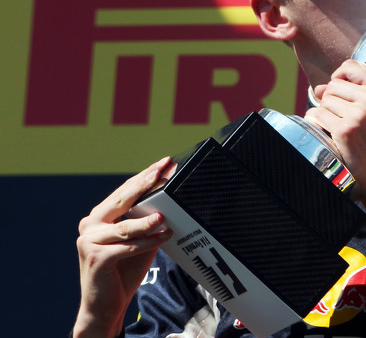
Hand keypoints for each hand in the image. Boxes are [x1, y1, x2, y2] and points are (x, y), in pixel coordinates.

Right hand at [73, 157, 174, 337]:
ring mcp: (89, 241)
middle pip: (121, 200)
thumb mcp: (139, 241)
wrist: (104, 306)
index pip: (124, 192)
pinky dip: (147, 242)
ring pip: (126, 226)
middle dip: (144, 184)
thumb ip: (148, 222)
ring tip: (165, 215)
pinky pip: (128, 247)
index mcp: (98, 217)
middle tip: (163, 171)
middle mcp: (90, 225)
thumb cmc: (122, 271)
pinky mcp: (97, 258)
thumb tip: (171, 202)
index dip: (143, 177)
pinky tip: (163, 237)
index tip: (163, 164)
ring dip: (148, 220)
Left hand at [306, 60, 365, 215]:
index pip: (350, 66)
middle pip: (333, 85)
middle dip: (332, 100)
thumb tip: (317, 88)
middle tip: (344, 118)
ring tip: (341, 128)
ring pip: (324, 100)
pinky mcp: (345, 130)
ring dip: (326, 113)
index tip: (341, 92)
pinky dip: (316, 123)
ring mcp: (359, 114)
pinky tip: (328, 133)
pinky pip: (316, 115)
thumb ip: (353, 93)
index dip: (339, 77)